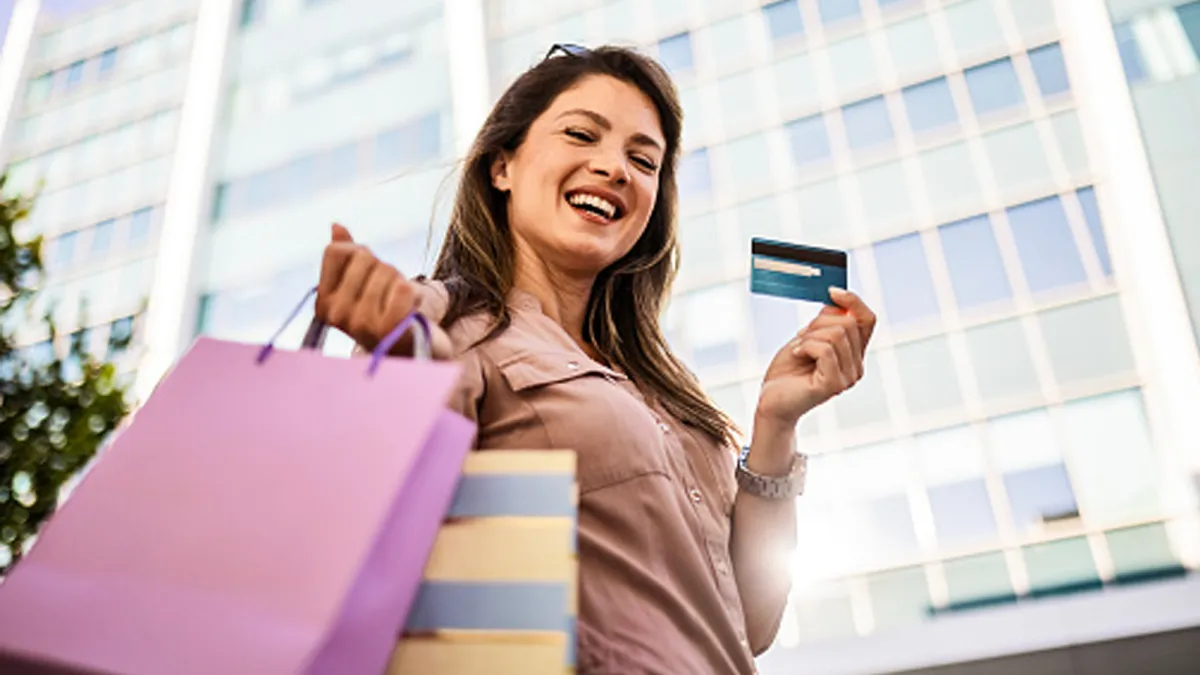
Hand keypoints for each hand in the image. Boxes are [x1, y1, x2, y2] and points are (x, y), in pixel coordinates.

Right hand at [316, 223, 419, 351]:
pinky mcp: (387, 328)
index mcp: (324, 301)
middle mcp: (336, 313)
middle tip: (389, 294)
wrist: (411, 351)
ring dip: (401, 283)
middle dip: (384, 269)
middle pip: (364, 257)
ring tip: (400, 304)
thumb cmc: (385, 311)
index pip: (337, 251)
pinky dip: (413, 294)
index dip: (360, 255)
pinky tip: (410, 311)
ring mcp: (359, 322)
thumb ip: (348, 255)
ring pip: (387, 271)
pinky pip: (403, 287)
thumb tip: (336, 225)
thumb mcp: (363, 284)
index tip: (369, 277)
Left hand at [755, 287, 876, 427]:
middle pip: (848, 323)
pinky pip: (824, 349)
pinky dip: (804, 347)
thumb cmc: (787, 372)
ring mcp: (847, 378)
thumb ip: (825, 323)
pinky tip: (795, 356)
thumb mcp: (806, 339)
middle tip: (800, 340)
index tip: (832, 291)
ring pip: (836, 334)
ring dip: (808, 337)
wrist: (771, 402)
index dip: (853, 301)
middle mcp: (856, 367)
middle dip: (818, 323)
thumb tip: (838, 302)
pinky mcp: (832, 385)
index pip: (868, 320)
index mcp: (853, 354)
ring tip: (798, 351)